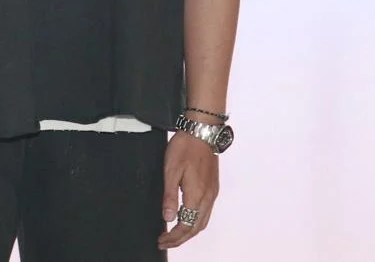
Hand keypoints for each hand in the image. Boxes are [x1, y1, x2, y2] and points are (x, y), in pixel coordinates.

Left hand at [158, 130, 218, 249]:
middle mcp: (208, 198)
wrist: (202, 132)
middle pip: (196, 228)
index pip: (186, 225)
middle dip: (180, 238)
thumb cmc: (184, 148)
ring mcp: (212, 193)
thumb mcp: (170, 170)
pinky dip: (195, 221)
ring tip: (173, 234)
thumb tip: (168, 217)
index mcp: (197, 195)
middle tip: (165, 241)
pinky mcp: (213, 188)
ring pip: (203, 221)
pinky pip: (206, 212)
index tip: (161, 240)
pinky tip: (185, 218)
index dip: (173, 236)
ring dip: (189, 231)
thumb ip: (169, 196)